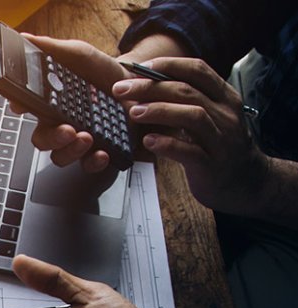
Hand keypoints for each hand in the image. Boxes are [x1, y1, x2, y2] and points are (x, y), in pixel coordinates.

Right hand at [16, 34, 133, 171]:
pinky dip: (93, 162)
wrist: (136, 84)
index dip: (18, 107)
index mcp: (49, 101)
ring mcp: (77, 138)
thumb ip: (52, 48)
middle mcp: (59, 123)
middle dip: (51, 138)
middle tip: (66, 129)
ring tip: (86, 137)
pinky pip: (87, 165)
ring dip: (70, 151)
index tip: (21, 105)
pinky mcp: (97, 149)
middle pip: (41, 139)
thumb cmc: (101, 71)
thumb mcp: (78, 54)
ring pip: (60, 156)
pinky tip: (102, 152)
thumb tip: (26, 38)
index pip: (25, 107)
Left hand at [112, 57, 269, 215]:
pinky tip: (148, 141)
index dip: (167, 65)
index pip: (198, 70)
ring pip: (192, 116)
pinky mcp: (213, 165)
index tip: (138, 67)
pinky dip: (167, 144)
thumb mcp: (209, 116)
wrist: (247, 182)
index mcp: (224, 98)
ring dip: (159, 111)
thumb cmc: (217, 145)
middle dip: (150, 87)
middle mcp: (225, 115)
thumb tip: (143, 82)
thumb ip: (186, 100)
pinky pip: (190, 152)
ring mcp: (221, 140)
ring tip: (133, 112)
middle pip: (188, 91)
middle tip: (121, 89)